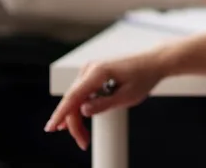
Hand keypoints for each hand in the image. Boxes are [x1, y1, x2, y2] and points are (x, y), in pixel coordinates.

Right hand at [45, 51, 167, 149]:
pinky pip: (81, 93)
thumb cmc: (143, 76)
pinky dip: (80, 108)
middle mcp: (90, 69)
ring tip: (83, 137)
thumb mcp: (127, 96)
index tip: (51, 128)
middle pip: (72, 100)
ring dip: (77, 118)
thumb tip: (83, 111)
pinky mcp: (93, 74)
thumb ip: (104, 104)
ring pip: (75, 98)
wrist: (153, 62)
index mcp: (97, 72)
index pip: (73, 96)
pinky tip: (77, 121)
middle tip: (83, 142)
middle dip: (74, 123)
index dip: (60, 114)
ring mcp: (90, 70)